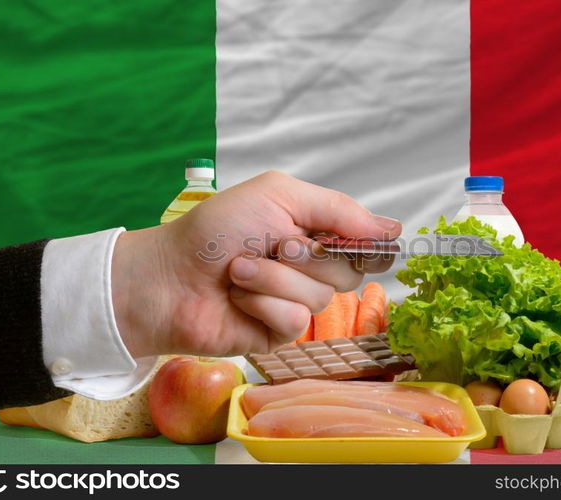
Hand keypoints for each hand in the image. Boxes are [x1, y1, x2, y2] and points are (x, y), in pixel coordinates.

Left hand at [111, 171, 399, 357]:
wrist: (168, 275)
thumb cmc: (215, 229)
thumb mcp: (279, 196)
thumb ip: (339, 209)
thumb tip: (393, 228)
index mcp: (314, 231)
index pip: (365, 241)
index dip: (362, 242)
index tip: (343, 238)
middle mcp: (310, 267)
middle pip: (349, 272)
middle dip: (306, 257)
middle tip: (271, 245)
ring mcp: (295, 300)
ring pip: (321, 298)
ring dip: (274, 279)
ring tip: (239, 271)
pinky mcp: (278, 333)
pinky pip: (295, 322)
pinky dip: (263, 305)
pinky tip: (239, 299)